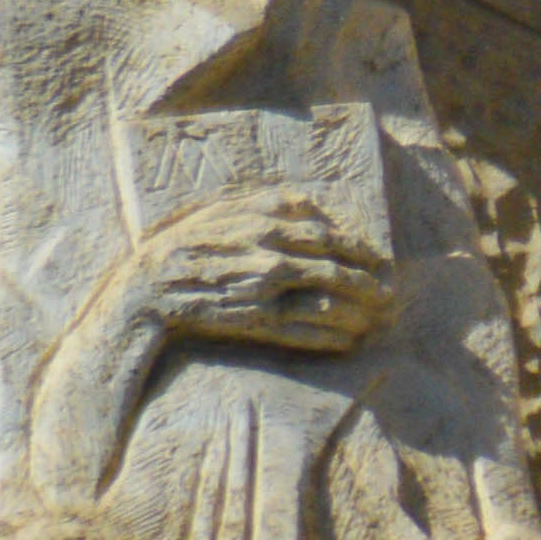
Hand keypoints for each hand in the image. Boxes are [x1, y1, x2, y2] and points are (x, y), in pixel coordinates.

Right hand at [129, 187, 396, 359]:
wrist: (150, 288)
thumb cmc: (186, 243)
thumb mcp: (224, 208)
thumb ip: (269, 201)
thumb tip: (311, 202)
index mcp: (264, 225)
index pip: (328, 235)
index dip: (359, 247)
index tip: (379, 257)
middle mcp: (270, 257)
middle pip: (334, 269)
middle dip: (368, 282)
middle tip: (391, 292)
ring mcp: (265, 293)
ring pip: (326, 301)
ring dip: (359, 311)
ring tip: (379, 317)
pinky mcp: (255, 323)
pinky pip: (304, 331)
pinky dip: (332, 335)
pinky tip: (350, 338)